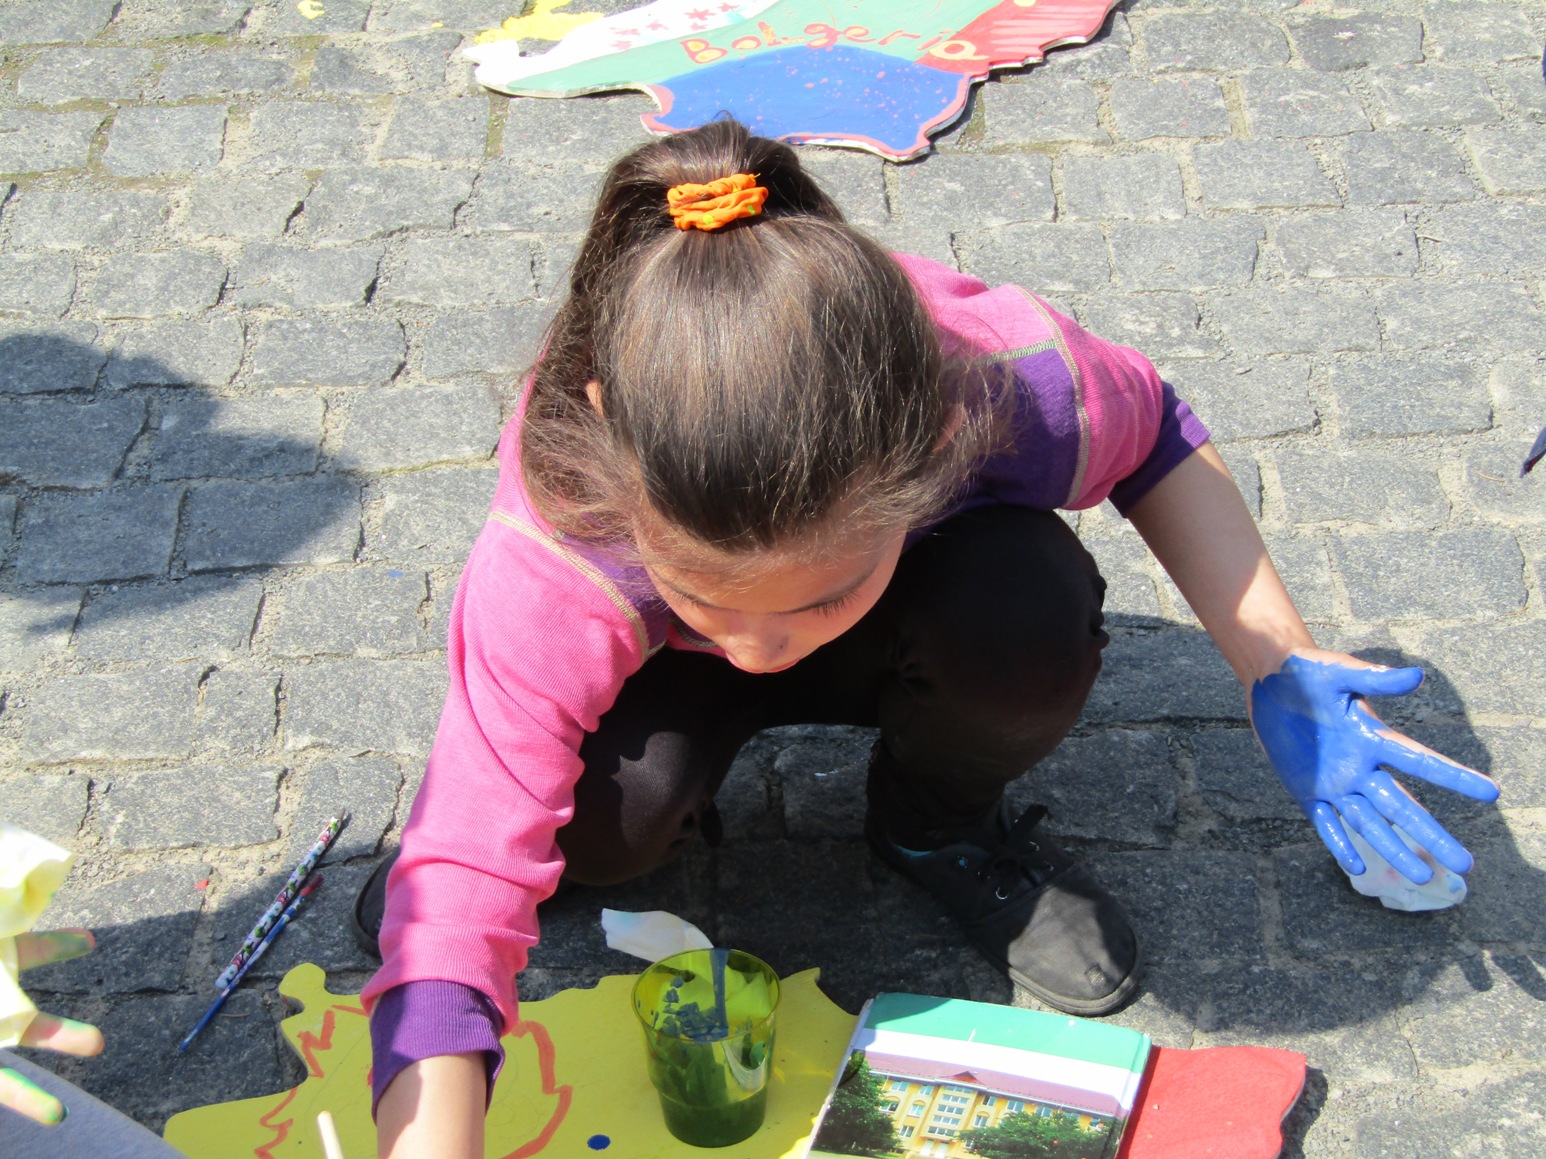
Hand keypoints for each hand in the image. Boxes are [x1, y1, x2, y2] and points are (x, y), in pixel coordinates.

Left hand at [1, 930, 103, 1125]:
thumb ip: (0, 926)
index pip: (21, 951)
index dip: (55, 945)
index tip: (90, 943)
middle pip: (29, 1002)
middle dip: (65, 989)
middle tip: (101, 1004)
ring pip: (26, 1037)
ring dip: (65, 1039)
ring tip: (98, 1044)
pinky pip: (4, 1086)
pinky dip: (29, 1100)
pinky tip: (56, 1113)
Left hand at [1250, 650, 1499, 883]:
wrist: (1271, 681)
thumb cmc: (1308, 671)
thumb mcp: (1338, 671)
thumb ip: (1375, 678)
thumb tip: (1417, 675)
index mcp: (1374, 737)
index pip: (1420, 761)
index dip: (1453, 777)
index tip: (1491, 793)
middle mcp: (1362, 766)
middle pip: (1402, 806)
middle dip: (1432, 834)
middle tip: (1465, 864)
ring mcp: (1335, 782)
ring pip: (1370, 822)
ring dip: (1394, 848)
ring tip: (1422, 876)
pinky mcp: (1306, 790)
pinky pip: (1325, 822)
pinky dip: (1338, 843)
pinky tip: (1355, 868)